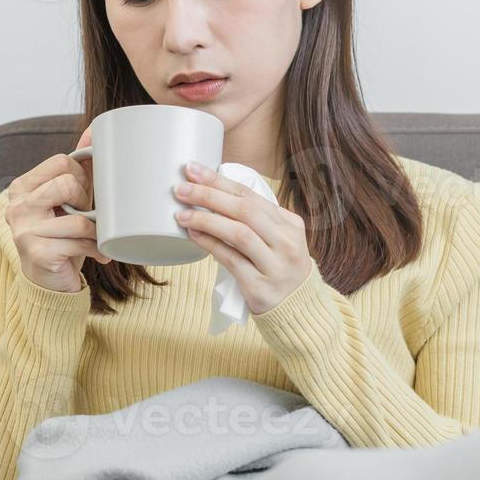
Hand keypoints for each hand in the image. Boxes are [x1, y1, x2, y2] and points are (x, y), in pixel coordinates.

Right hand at [4, 124, 112, 293]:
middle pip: (67, 183)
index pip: (61, 161)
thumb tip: (95, 129)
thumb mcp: (69, 198)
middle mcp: (17, 206)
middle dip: (85, 201)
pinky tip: (98, 254)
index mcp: (21, 187)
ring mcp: (24, 231)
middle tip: (86, 217)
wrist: (48, 280)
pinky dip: (96, 249)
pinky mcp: (37, 253)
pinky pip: (80, 241)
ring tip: (95, 238)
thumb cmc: (61, 234)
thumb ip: (79, 167)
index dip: (80, 177)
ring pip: (77, 217)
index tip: (81, 196)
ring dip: (95, 229)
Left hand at [172, 162, 312, 315]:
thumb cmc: (279, 268)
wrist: (298, 309)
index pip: (250, 194)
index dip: (219, 180)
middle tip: (181, 188)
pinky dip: (210, 244)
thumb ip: (255, 220)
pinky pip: (231, 260)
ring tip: (182, 214)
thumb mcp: (278, 239)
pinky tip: (193, 235)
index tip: (193, 169)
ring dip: (207, 220)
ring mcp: (275, 264)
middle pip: (245, 210)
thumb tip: (211, 193)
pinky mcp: (260, 285)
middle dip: (209, 195)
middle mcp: (286, 241)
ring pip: (239, 233)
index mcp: (290, 223)